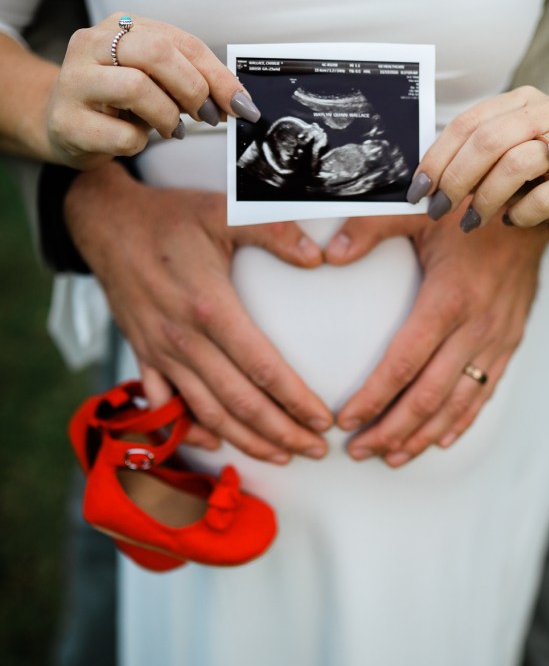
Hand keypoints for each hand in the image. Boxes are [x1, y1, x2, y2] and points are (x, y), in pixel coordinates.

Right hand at [46, 13, 259, 168]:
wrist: (58, 123)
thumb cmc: (116, 101)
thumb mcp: (153, 79)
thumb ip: (189, 79)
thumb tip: (237, 101)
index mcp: (119, 26)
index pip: (180, 41)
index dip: (218, 75)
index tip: (243, 105)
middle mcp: (91, 43)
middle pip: (156, 53)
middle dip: (193, 89)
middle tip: (206, 116)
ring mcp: (74, 81)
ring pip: (137, 88)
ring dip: (167, 116)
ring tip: (169, 128)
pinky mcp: (67, 121)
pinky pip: (122, 134)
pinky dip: (139, 142)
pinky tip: (134, 139)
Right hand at [64, 163, 332, 461]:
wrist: (106, 223)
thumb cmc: (170, 217)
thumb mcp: (224, 211)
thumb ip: (273, 231)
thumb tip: (317, 256)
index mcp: (210, 308)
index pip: (263, 368)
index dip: (296, 400)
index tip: (324, 419)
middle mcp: (184, 340)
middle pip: (239, 402)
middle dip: (281, 433)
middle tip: (316, 450)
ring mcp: (160, 352)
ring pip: (206, 412)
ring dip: (245, 440)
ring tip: (280, 455)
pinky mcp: (142, 354)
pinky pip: (162, 406)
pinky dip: (187, 429)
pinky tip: (213, 442)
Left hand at [325, 209, 548, 465]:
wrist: (534, 201)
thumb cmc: (469, 201)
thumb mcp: (418, 205)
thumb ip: (370, 227)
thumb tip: (328, 254)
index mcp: (450, 297)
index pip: (404, 362)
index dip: (373, 397)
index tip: (345, 420)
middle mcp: (478, 325)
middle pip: (429, 395)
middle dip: (391, 429)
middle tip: (358, 452)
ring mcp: (499, 336)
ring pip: (459, 402)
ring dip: (423, 435)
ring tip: (390, 457)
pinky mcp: (512, 339)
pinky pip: (486, 390)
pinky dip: (462, 421)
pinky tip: (439, 440)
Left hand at [407, 86, 548, 239]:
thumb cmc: (544, 177)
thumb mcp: (505, 160)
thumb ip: (472, 162)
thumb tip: (425, 185)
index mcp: (523, 101)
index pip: (468, 123)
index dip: (437, 158)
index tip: (418, 191)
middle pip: (489, 141)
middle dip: (455, 180)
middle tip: (439, 211)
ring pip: (516, 165)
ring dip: (484, 200)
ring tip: (472, 221)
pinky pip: (546, 198)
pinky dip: (520, 215)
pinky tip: (514, 220)